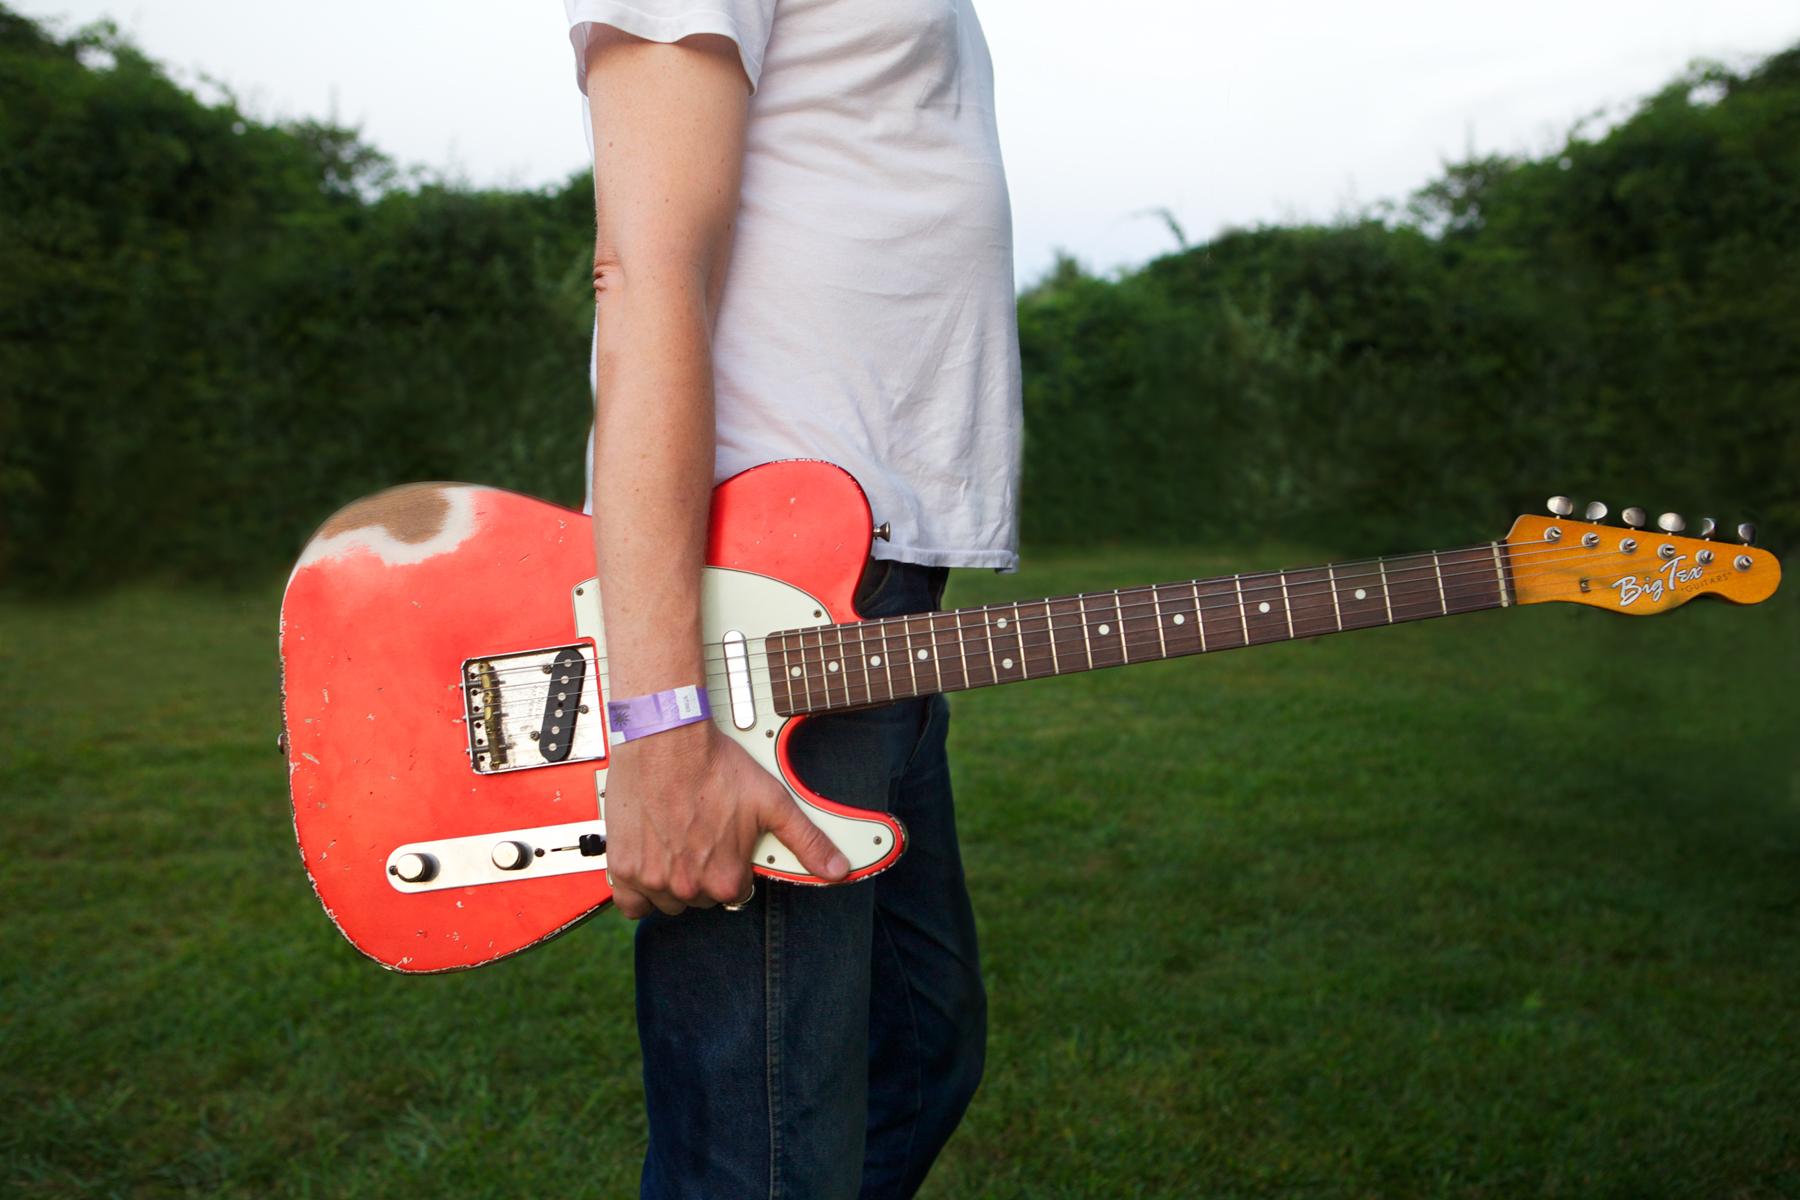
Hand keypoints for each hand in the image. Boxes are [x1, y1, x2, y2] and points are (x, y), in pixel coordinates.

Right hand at [603, 721, 849, 918]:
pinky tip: (650, 864)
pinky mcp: (623, 867)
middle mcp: (688, 885)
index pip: (735, 892)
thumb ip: (808, 841)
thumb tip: (838, 869)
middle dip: (703, 873)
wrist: (666, 738)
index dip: (733, 866)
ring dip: (673, 882)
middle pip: (701, 898)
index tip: (726, 843)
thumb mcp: (773, 803)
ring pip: (668, 900)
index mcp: (725, 878)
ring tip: (678, 843)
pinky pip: (629, 902)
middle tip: (701, 837)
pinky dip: (638, 890)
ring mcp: (652, 878)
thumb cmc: (715, 765)